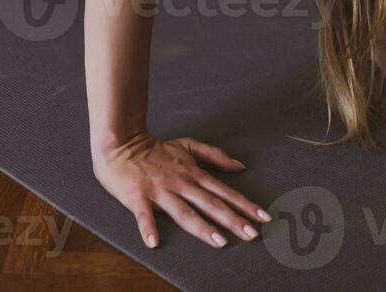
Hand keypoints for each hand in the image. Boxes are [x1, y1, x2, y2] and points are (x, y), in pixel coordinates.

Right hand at [93, 133, 271, 248]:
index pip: (224, 192)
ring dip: (202, 227)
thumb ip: (214, 155)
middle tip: (252, 234)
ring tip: (219, 242)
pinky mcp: (138, 196)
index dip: (245, 204)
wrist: (121, 143)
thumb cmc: (154, 149)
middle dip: (233, 219)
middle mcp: (181, 184)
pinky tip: (153, 242)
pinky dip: (147, 227)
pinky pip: (143, 214)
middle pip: (211, 204)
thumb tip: (240, 166)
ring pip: (184, 212)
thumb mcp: (187, 145)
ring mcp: (160, 191)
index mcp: (193, 174)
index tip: (263, 216)